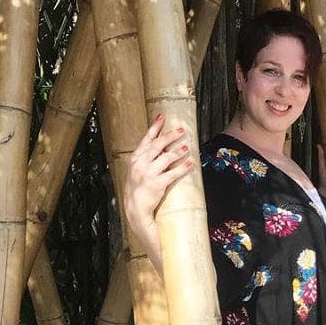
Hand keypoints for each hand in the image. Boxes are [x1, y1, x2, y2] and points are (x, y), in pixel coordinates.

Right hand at [123, 115, 192, 260]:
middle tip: (181, 130)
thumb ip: (146, 158)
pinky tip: (190, 163)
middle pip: (157, 145)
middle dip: (170, 136)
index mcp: (135, 159)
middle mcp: (140, 164)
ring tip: (187, 147)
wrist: (135, 208)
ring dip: (178, 151)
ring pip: (166, 158)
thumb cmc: (138, 188)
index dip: (154, 127)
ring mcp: (148, 174)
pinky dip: (182, 167)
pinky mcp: (157, 185)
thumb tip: (161, 145)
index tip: (162, 117)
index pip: (146, 139)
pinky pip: (172, 174)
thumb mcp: (137, 170)